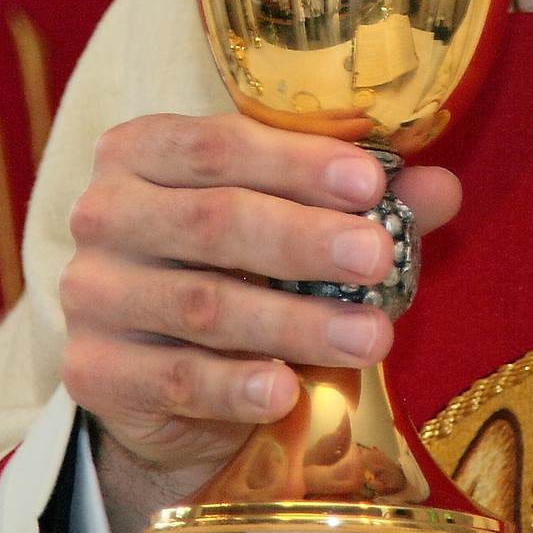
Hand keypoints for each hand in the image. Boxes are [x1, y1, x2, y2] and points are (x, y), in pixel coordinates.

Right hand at [59, 113, 460, 516]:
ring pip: (202, 303)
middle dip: (304, 239)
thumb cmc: (239, 270)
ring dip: (294, 321)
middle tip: (376, 256)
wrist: (166, 378)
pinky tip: (287, 388)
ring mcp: (90, 294)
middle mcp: (104, 214)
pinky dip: (235, 385)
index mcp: (144, 152)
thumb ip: (362, 204)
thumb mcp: (297, 224)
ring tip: (370, 336)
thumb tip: (442, 187)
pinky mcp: (93, 370)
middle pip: (212, 219)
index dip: (297, 163)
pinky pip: (173, 378)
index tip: (371, 183)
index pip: (219, 144)